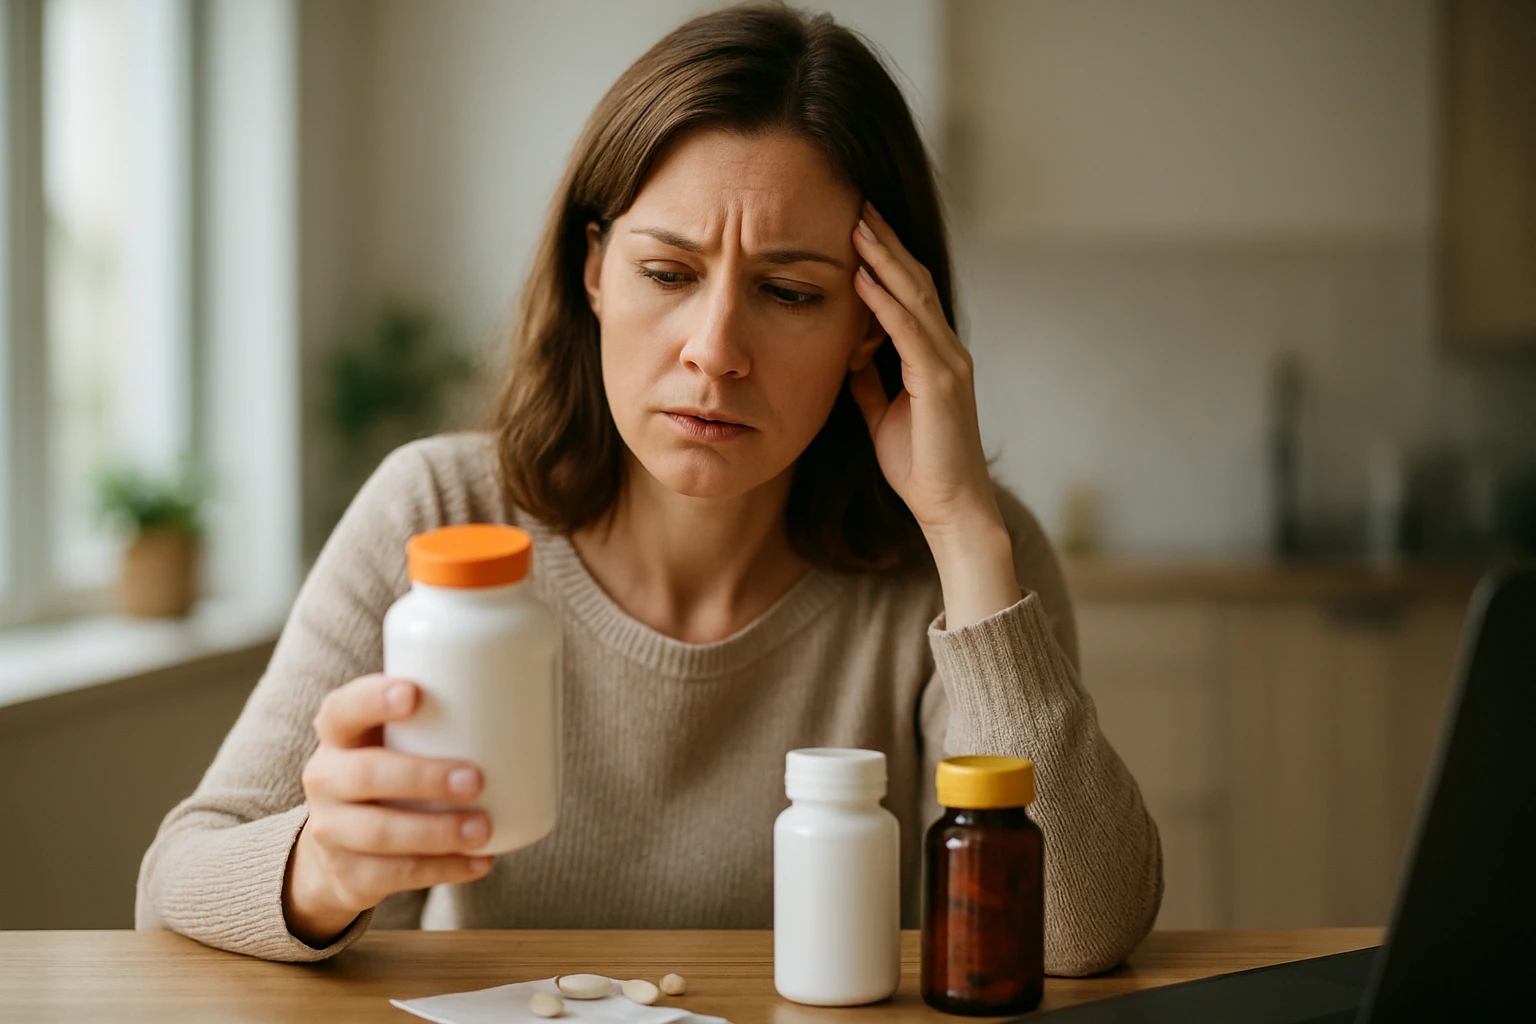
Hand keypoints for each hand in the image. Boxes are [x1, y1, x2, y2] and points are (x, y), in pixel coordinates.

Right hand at [283, 674, 495, 946]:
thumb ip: (437, 719)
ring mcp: (332, 830)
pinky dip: (445, 869)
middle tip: (476, 779)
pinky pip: (396, 875)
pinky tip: (481, 861)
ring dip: (438, 831)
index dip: (373, 699)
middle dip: (423, 776)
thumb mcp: (396, 740)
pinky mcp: (350, 874)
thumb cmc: (392, 770)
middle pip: (366, 774)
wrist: (341, 847)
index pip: (342, 709)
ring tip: (484, 828)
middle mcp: (326, 778)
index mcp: (339, 734)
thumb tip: (533, 690)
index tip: (415, 693)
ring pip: (380, 832)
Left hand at [849, 202, 1019, 626]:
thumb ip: (870, 380)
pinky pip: (909, 332)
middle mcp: (947, 351)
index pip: (910, 294)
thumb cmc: (919, 466)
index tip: (857, 226)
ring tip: (857, 224)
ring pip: (914, 297)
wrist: (950, 508)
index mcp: (934, 356)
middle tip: (859, 204)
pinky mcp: (941, 382)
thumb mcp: (882, 414)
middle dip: (886, 243)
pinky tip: (862, 277)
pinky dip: (884, 302)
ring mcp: (948, 363)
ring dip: (884, 259)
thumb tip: (848, 353)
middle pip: (915, 282)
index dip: (885, 258)